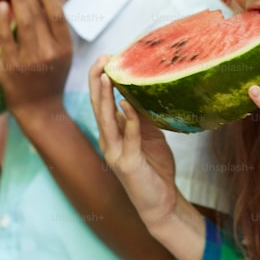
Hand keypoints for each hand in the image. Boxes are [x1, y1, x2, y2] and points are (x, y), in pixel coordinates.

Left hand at [0, 0, 70, 118]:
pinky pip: (6, 38)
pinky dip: (3, 20)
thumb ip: (54, 31)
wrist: (38, 108)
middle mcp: (49, 52)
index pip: (57, 16)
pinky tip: (1, 6)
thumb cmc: (50, 76)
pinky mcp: (12, 66)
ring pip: (24, 23)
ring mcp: (30, 59)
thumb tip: (42, 0)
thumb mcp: (62, 54)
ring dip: (17, 1)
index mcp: (64, 48)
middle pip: (38, 16)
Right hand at [89, 55, 182, 228]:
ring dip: (105, 97)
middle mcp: (109, 141)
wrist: (161, 202)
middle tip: (102, 58)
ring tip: (106, 76)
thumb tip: (146, 89)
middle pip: (98, 107)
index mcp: (112, 133)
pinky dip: (128, 120)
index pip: (101, 102)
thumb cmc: (154, 167)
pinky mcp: (128, 164)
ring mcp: (115, 154)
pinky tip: (127, 105)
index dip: (100, 79)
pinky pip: (128, 138)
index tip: (106, 57)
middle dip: (98, 81)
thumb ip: (144, 115)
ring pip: (106, 120)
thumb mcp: (151, 134)